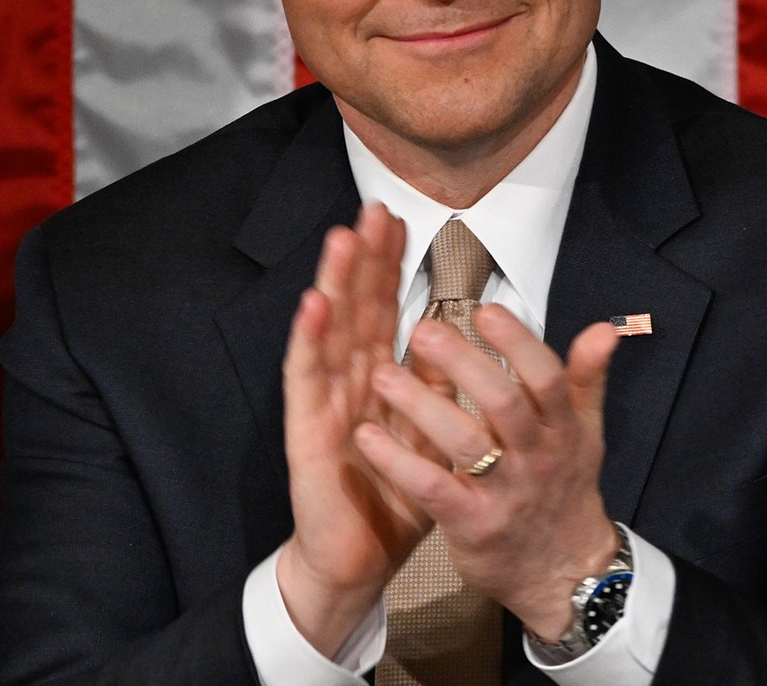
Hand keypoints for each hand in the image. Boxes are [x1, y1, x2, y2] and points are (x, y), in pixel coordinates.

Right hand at [276, 202, 435, 653]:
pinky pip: (307, 381)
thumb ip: (437, 388)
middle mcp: (347, 384)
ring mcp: (323, 404)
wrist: (358, 560)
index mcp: (376, 381)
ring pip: (329, 333)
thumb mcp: (429, 435)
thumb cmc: (391, 497)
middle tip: (373, 207)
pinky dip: (309, 341)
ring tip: (342, 238)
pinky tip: (313, 306)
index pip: (382, 310)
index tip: (399, 218)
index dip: (388, 266)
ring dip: (334, 284)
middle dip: (364, 259)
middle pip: (355, 309)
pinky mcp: (306, 433)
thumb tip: (460, 342)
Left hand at [356, 303, 622, 639]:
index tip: (485, 310)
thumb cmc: (563, 490)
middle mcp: (537, 457)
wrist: (561, 573)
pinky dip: (399, 461)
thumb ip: (587, 377)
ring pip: (465, 443)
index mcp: (563, 429)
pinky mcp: (472, 525)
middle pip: (504, 403)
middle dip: (463, 363)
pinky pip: (432, 489)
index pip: (546, 377)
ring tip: (383, 374)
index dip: (518, 342)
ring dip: (421, 406)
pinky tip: (369, 435)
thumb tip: (605, 327)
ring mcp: (504, 493)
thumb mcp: (584, 433)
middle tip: (422, 331)